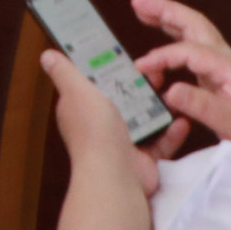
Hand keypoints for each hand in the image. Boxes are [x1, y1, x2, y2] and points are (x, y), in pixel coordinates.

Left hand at [44, 49, 167, 192]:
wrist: (114, 174)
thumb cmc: (94, 130)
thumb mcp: (77, 91)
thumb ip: (65, 72)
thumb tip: (48, 55)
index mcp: (81, 108)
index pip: (94, 84)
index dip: (109, 69)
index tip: (127, 57)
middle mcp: (100, 125)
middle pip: (123, 100)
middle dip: (141, 86)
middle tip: (158, 74)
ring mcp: (122, 142)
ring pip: (145, 119)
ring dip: (160, 107)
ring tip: (175, 93)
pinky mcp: (142, 159)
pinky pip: (160, 143)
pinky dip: (171, 133)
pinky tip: (182, 121)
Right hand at [129, 0, 230, 142]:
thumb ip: (200, 106)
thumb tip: (169, 90)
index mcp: (230, 66)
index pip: (189, 50)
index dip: (163, 56)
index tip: (142, 67)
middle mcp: (227, 57)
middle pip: (194, 24)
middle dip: (165, 9)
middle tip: (137, 0)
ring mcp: (224, 62)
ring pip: (195, 30)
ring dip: (169, 17)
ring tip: (143, 9)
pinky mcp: (221, 71)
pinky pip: (194, 45)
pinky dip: (176, 35)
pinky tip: (163, 35)